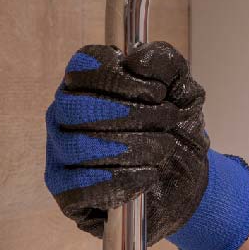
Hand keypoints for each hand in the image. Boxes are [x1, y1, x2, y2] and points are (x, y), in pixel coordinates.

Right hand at [45, 41, 248, 249]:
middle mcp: (65, 113)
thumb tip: (137, 59)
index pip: (83, 66)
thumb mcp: (184, 91)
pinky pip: (75, 187)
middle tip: (167, 122)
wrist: (188, 180)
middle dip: (130, 115)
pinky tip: (147, 176)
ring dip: (130, 148)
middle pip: (75, 107)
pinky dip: (116, 182)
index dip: (121, 78)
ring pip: (77, 146)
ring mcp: (60, 151)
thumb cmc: (176, 131)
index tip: (157, 92)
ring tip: (163, 149)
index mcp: (88, 82)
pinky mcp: (64, 190)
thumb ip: (166, 65)